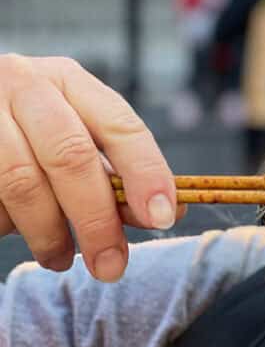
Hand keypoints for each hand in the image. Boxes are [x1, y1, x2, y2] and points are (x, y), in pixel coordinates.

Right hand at [0, 54, 184, 280]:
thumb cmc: (26, 127)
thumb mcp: (73, 132)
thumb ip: (116, 171)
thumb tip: (167, 214)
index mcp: (69, 80)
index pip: (121, 125)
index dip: (146, 173)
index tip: (164, 217)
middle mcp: (26, 85)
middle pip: (72, 157)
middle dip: (97, 219)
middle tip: (111, 266)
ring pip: (22, 182)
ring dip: (48, 234)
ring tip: (60, 260)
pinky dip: (7, 223)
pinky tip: (15, 230)